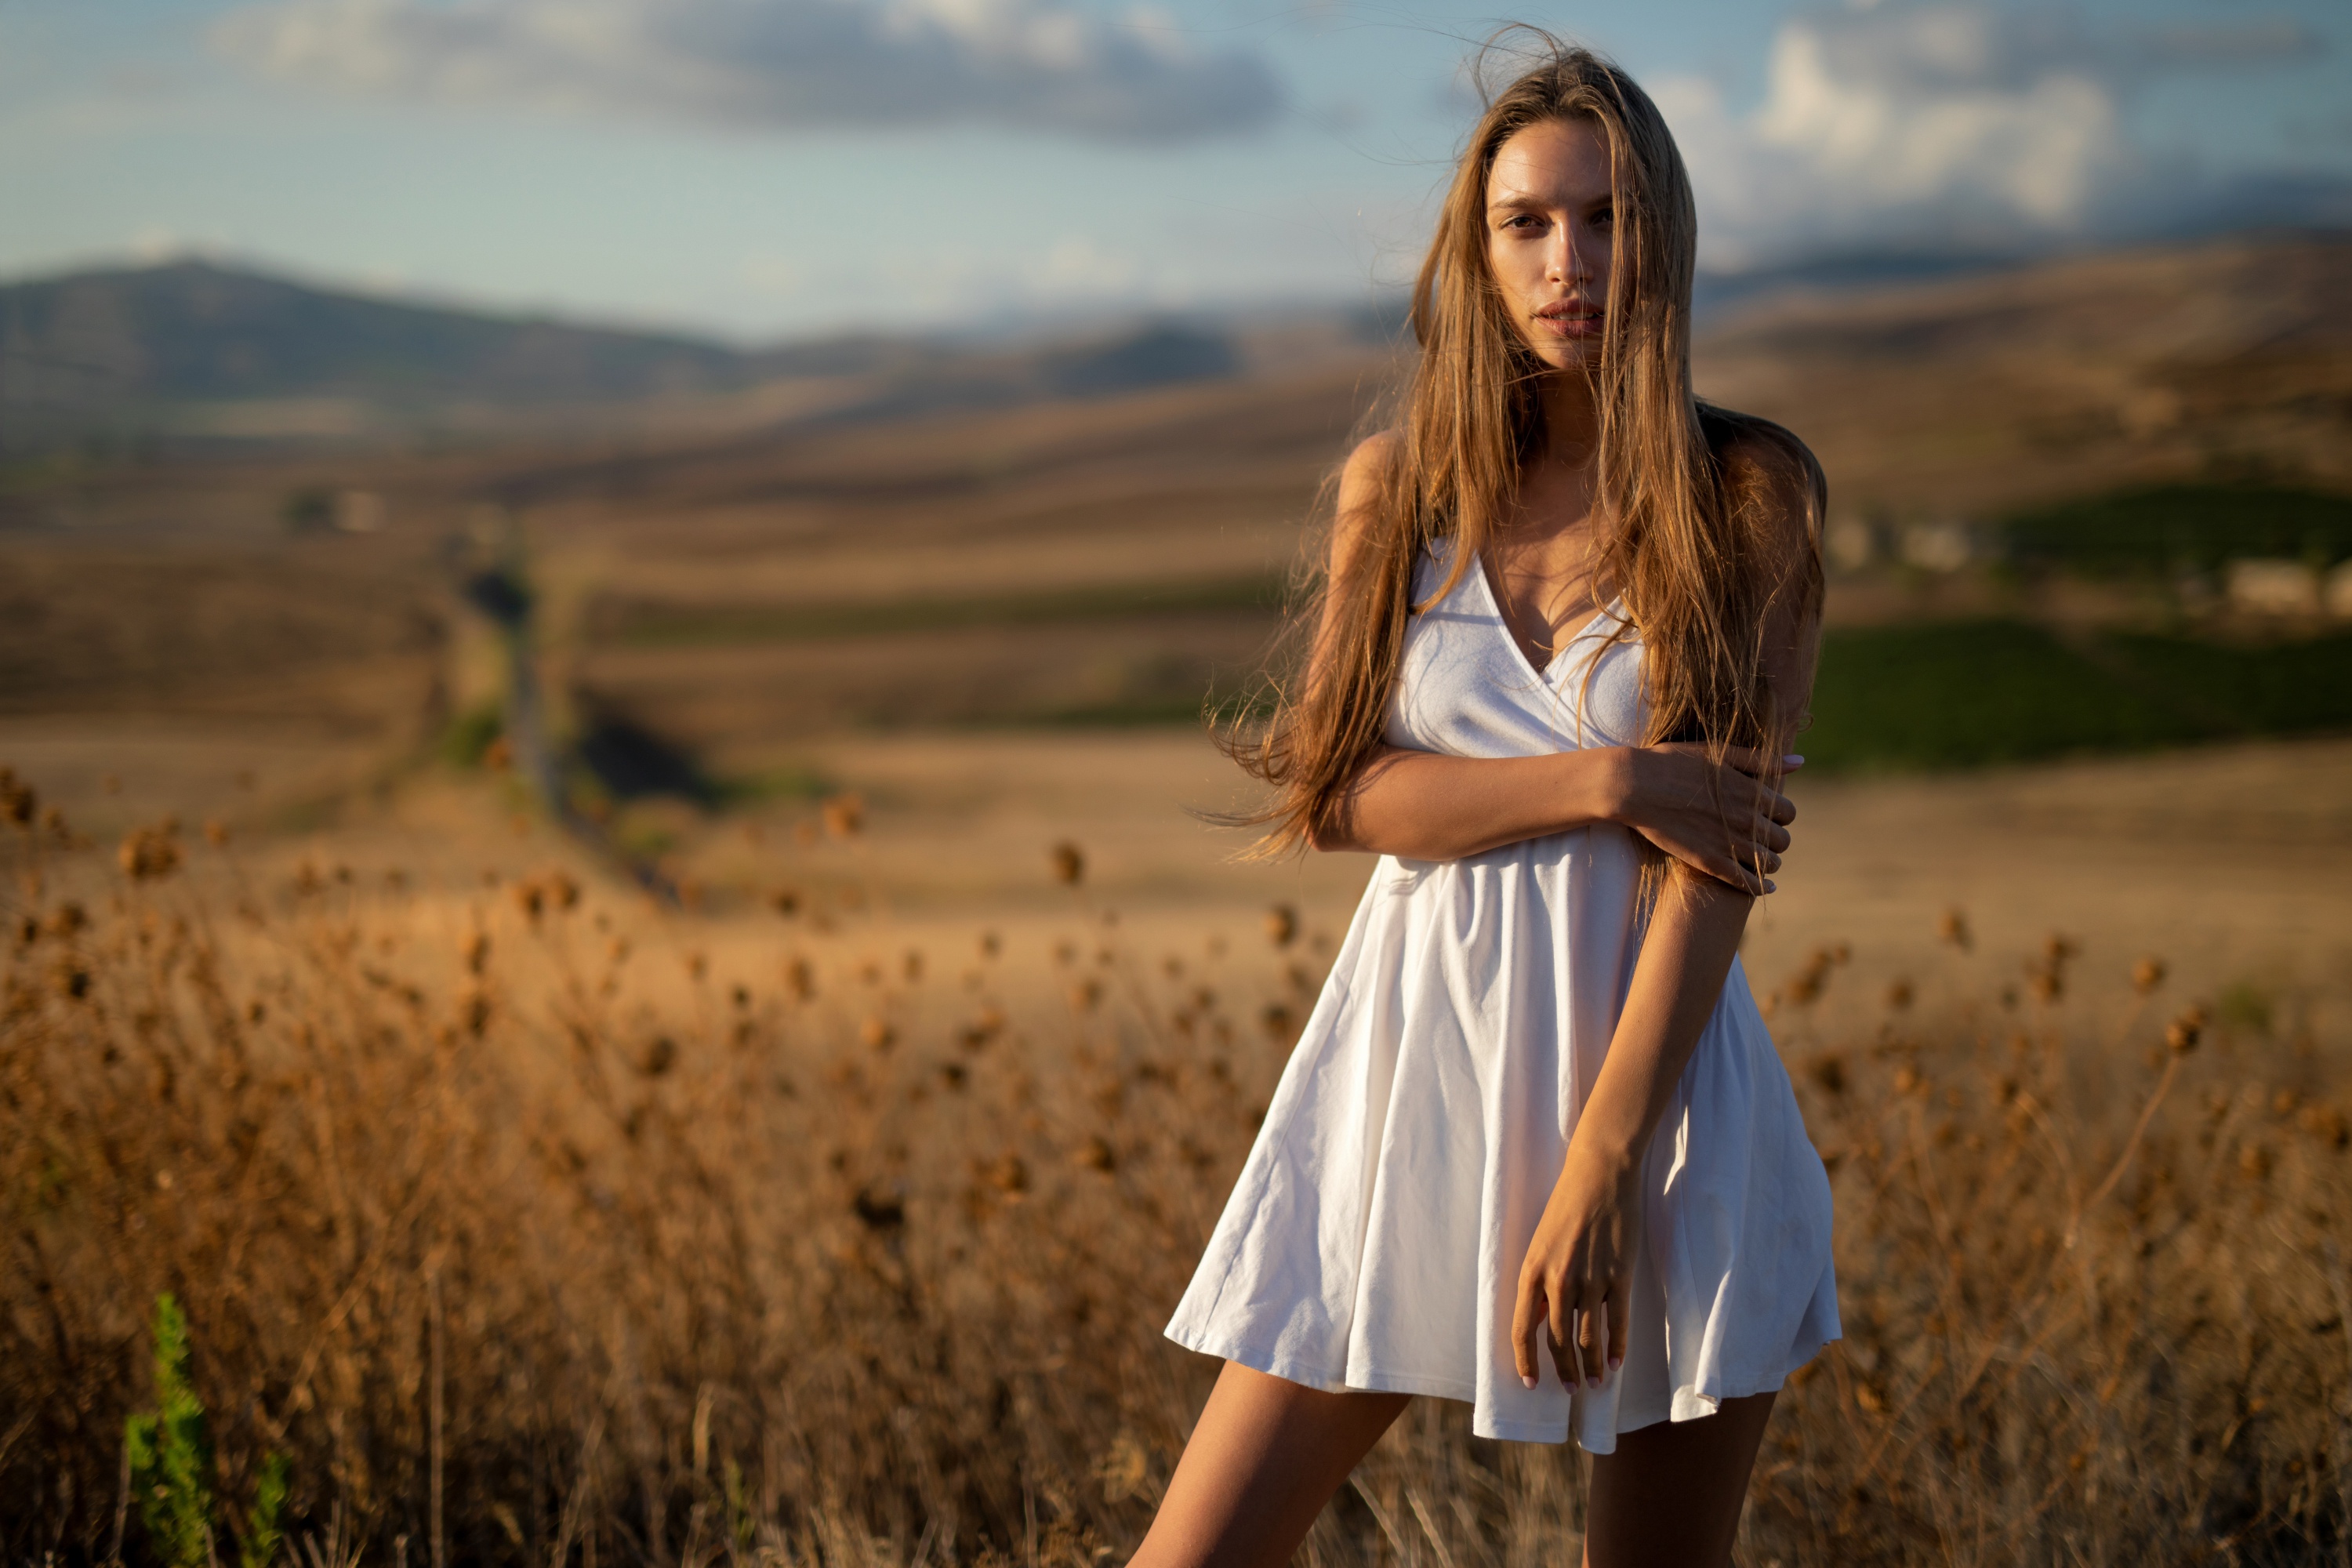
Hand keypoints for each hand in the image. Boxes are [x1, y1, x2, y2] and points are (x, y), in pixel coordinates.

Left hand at [1511, 1144, 1641, 1391]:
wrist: (1599, 1174)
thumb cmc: (1566, 1206)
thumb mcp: (1540, 1243)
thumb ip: (1538, 1282)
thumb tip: (1539, 1320)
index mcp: (1531, 1270)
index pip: (1523, 1328)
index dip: (1526, 1360)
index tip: (1530, 1383)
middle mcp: (1558, 1280)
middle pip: (1558, 1339)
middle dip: (1563, 1370)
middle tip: (1569, 1389)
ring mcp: (1591, 1279)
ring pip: (1588, 1336)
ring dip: (1591, 1365)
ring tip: (1594, 1383)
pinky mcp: (1619, 1275)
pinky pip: (1617, 1321)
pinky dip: (1617, 1347)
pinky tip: (1616, 1362)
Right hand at [1610, 744, 1797, 895]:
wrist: (1635, 785)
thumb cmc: (1672, 762)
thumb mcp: (1719, 752)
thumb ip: (1760, 760)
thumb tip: (1799, 760)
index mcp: (1751, 791)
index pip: (1788, 812)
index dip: (1781, 815)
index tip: (1768, 816)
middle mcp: (1746, 819)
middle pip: (1782, 839)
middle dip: (1776, 839)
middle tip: (1763, 838)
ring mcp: (1728, 842)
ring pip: (1769, 863)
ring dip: (1769, 862)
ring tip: (1760, 859)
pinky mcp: (1709, 862)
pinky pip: (1747, 882)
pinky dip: (1760, 886)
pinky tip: (1765, 887)